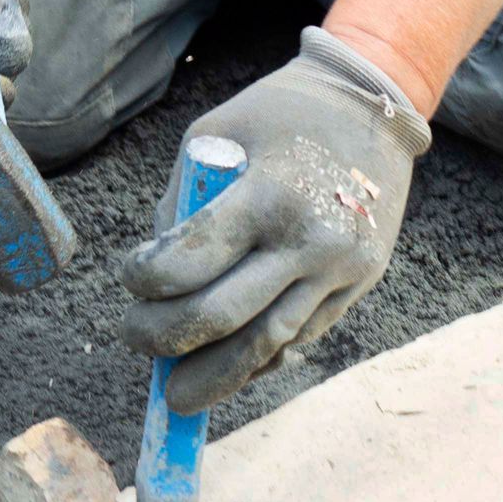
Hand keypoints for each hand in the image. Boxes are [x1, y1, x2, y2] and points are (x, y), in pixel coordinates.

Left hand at [118, 28, 430, 411]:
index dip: (144, 282)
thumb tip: (154, 279)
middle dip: (165, 339)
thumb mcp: (216, 133)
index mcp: (267, 195)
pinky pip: (302, 337)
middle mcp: (307, 240)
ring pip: (267, 344)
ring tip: (176, 398)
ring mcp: (339, 270)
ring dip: (214, 377)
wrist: (373, 104)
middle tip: (134, 339)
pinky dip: (259, 360)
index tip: (130, 278)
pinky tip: (227, 371)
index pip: (189, 263)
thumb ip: (182, 203)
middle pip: (222, 317)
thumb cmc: (280, 113)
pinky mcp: (358, 285)